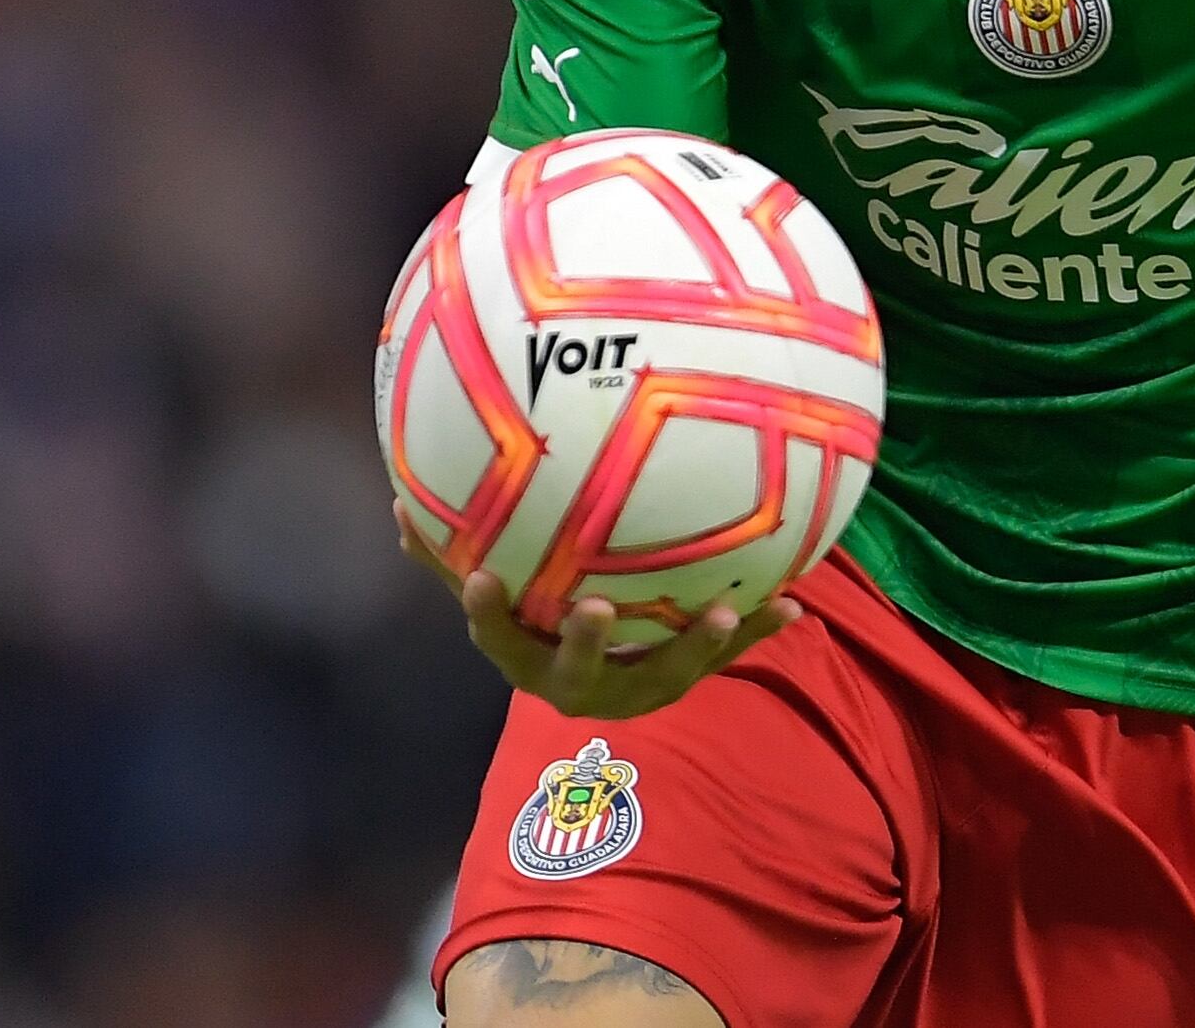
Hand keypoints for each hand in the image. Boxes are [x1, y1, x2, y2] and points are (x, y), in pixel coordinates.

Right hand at [394, 498, 798, 719]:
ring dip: (699, 648)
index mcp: (530, 662)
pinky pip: (722, 659)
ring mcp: (638, 690)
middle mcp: (582, 688)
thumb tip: (398, 505)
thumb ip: (448, 560)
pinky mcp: (683, 681)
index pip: (499, 643)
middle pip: (581, 677)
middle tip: (597, 608)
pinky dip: (758, 632)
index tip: (480, 578)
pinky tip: (795, 604)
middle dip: (588, 646)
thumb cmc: (537, 623)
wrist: (601, 686)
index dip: (488, 616)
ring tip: (728, 614)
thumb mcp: (498, 597)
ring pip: (667, 676)